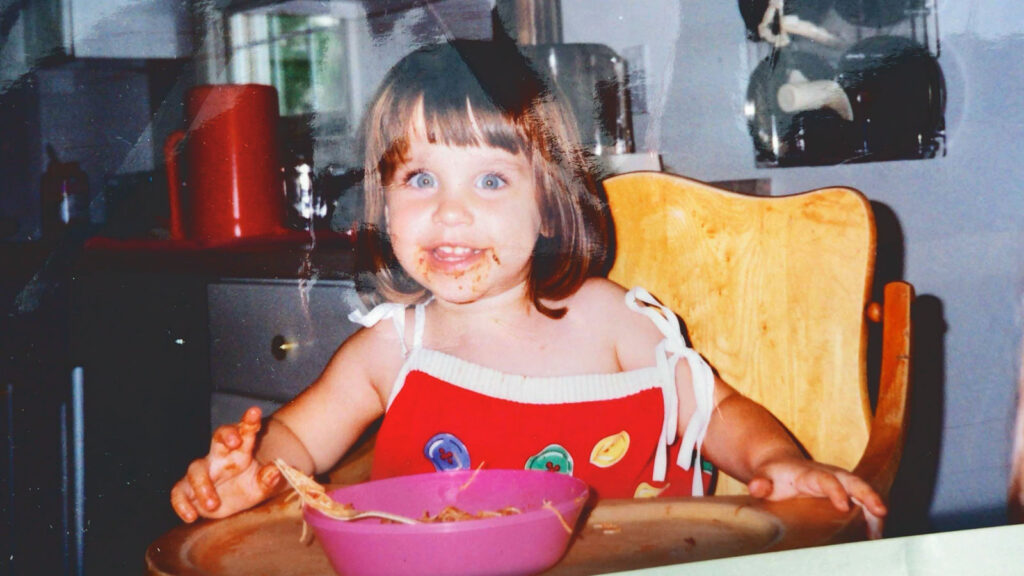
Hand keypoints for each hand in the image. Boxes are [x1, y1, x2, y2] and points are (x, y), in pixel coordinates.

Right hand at [170, 406, 281, 522]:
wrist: (234, 507)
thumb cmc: (248, 488)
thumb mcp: (263, 486)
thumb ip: (269, 479)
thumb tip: (274, 470)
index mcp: (240, 451)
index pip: (244, 431)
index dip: (249, 421)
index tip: (255, 412)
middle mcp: (220, 457)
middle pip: (218, 437)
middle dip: (226, 435)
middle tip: (236, 440)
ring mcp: (202, 473)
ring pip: (195, 469)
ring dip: (203, 485)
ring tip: (214, 504)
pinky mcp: (188, 490)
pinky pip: (179, 493)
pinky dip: (181, 504)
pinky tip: (191, 516)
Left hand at [747, 456, 886, 538]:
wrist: (779, 464)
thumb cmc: (771, 474)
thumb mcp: (762, 476)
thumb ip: (760, 482)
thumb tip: (756, 487)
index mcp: (809, 473)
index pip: (825, 479)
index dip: (835, 491)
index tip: (843, 506)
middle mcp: (829, 474)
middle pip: (853, 481)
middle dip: (868, 494)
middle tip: (882, 511)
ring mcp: (839, 483)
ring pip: (862, 492)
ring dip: (875, 509)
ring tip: (880, 534)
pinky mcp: (844, 492)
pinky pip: (862, 503)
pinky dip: (872, 517)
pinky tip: (875, 536)